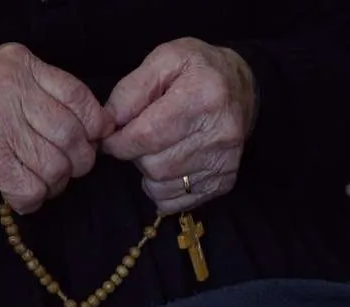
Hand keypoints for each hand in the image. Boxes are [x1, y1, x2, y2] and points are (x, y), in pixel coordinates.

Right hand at [0, 43, 113, 213]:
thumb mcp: (13, 89)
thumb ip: (54, 100)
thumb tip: (104, 128)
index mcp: (19, 66)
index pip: (78, 96)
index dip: (95, 125)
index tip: (94, 139)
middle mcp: (8, 88)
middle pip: (72, 136)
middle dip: (78, 161)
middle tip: (66, 167)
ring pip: (57, 167)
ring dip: (54, 184)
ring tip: (38, 180)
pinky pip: (34, 189)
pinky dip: (33, 200)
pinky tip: (21, 194)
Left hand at [102, 37, 255, 213]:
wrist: (241, 88)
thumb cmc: (197, 70)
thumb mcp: (163, 61)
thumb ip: (131, 90)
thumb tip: (108, 123)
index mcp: (203, 96)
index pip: (147, 135)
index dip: (119, 141)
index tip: (112, 137)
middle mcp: (220, 133)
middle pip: (153, 165)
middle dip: (135, 155)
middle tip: (140, 138)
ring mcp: (224, 162)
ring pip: (161, 186)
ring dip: (147, 173)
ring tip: (157, 149)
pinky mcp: (224, 182)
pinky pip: (176, 202)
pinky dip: (162, 189)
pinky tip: (169, 166)